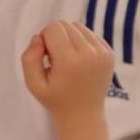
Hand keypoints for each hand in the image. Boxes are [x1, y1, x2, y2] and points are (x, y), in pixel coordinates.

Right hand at [21, 21, 119, 139]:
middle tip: (56, 60)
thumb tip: (39, 37)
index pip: (53, 28)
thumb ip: (29, 58)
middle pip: (66, 25)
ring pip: (78, 26)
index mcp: (70, 62)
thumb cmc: (55, 99)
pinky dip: (81, 42)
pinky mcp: (110, 53)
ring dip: (69, 38)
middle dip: (56, 37)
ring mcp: (102, 53)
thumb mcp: (32, 83)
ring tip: (67, 59)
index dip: (44, 39)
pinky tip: (79, 60)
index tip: (46, 57)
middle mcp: (89, 54)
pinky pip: (90, 34)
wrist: (83, 114)